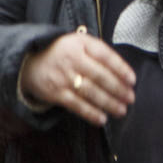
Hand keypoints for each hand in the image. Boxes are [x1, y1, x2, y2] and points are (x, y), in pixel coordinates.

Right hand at [19, 32, 136, 125]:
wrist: (29, 61)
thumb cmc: (63, 52)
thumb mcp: (80, 43)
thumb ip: (99, 52)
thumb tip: (123, 71)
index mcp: (81, 44)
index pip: (106, 56)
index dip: (121, 68)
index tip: (133, 80)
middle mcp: (72, 59)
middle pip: (100, 76)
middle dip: (118, 89)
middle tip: (130, 98)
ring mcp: (63, 77)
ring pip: (90, 92)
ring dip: (109, 103)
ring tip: (121, 110)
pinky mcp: (55, 93)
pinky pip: (76, 105)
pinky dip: (91, 113)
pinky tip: (102, 119)